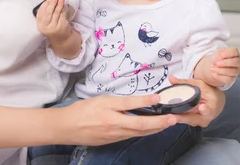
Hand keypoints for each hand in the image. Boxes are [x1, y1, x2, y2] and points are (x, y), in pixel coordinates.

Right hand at [36, 0, 69, 38]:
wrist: (61, 37)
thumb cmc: (52, 26)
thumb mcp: (46, 20)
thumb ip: (46, 8)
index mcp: (40, 24)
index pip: (40, 12)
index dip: (44, 4)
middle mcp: (46, 26)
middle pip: (48, 13)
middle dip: (51, 4)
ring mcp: (54, 27)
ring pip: (56, 13)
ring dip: (59, 5)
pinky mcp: (61, 26)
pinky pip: (62, 15)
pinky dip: (63, 9)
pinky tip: (63, 5)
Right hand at [57, 94, 176, 145]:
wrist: (67, 128)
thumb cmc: (82, 110)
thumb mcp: (101, 100)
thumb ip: (120, 102)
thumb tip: (138, 103)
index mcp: (110, 114)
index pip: (132, 106)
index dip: (146, 101)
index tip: (158, 98)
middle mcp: (115, 127)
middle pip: (141, 126)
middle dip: (159, 123)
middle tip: (173, 119)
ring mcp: (115, 136)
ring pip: (139, 133)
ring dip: (155, 129)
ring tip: (167, 123)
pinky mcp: (113, 141)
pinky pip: (132, 136)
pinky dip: (143, 132)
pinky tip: (150, 128)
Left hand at [169, 75, 224, 127]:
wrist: (216, 102)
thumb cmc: (209, 92)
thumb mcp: (199, 85)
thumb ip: (185, 82)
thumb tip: (171, 78)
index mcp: (211, 108)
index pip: (208, 110)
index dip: (204, 110)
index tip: (202, 107)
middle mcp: (205, 118)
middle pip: (192, 119)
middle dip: (181, 118)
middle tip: (171, 117)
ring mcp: (198, 122)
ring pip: (186, 120)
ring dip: (177, 118)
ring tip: (168, 116)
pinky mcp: (192, 122)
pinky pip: (184, 120)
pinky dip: (177, 117)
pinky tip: (169, 115)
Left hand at [195, 47, 239, 87]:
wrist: (214, 65)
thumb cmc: (218, 57)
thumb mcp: (217, 53)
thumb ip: (218, 54)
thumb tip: (218, 59)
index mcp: (235, 53)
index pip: (235, 51)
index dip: (227, 54)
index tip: (220, 56)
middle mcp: (237, 62)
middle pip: (235, 62)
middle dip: (225, 63)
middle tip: (216, 63)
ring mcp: (236, 71)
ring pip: (231, 72)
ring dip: (220, 70)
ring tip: (212, 68)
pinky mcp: (232, 78)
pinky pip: (227, 79)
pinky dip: (219, 76)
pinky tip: (213, 73)